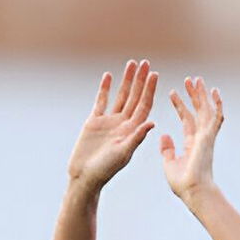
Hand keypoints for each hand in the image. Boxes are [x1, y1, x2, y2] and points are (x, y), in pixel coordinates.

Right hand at [66, 60, 157, 192]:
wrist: (84, 176)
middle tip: (146, 62)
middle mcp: (123, 124)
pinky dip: (105, 89)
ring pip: (120, 96)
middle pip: (134, 97)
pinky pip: (101, 102)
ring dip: (126, 81)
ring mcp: (109, 122)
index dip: (149, 90)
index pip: (144, 106)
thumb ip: (136, 137)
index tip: (154, 74)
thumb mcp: (123, 154)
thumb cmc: (105, 170)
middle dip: (140, 80)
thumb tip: (152, 122)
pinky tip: (109, 76)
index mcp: (133, 130)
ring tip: (132, 64)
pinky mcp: (94, 122)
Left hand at [160, 76, 223, 205]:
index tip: (173, 93)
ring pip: (206, 110)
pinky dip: (216, 105)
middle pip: (198, 112)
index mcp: (191, 144)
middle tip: (189, 80)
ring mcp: (207, 137)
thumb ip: (167, 149)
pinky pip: (215, 118)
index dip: (181, 106)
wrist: (193, 191)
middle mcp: (201, 138)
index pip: (187, 120)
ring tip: (196, 80)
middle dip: (194, 96)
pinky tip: (214, 92)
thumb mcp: (169, 163)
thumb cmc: (182, 184)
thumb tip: (164, 135)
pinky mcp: (209, 137)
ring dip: (201, 95)